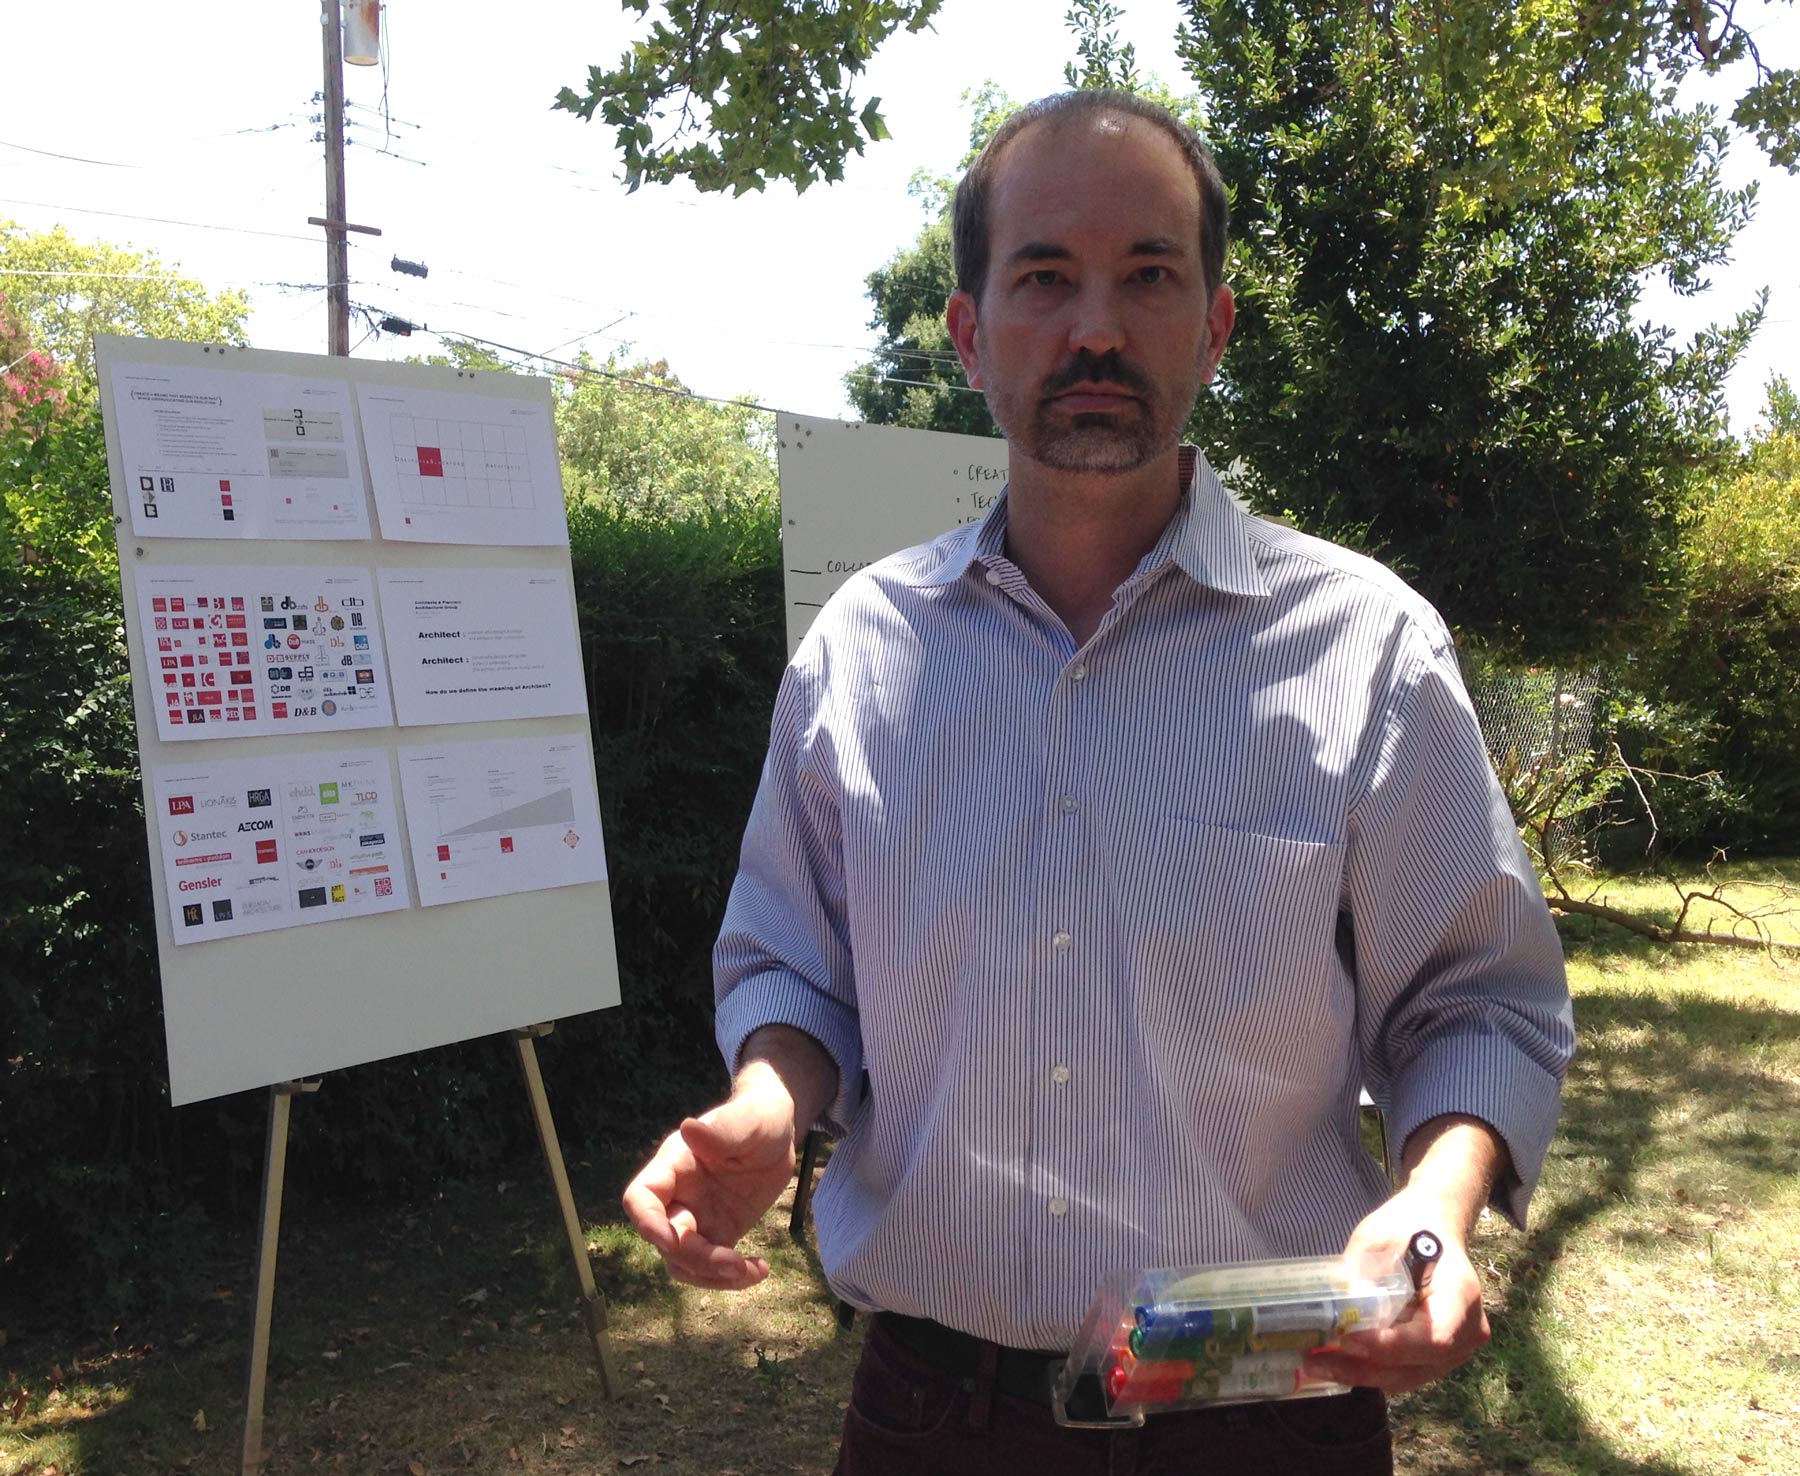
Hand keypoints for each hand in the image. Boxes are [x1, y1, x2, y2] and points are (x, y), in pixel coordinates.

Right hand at [621, 1077, 797, 1289]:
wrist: (778, 1131)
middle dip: (695, 1257)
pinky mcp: (718, 1233)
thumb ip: (721, 1130)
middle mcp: (678, 1196)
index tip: (673, 1241)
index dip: (647, 1224)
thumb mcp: (748, 1121)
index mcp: (674, 1166)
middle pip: (665, 1240)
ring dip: (712, 1276)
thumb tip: (688, 1127)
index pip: (641, 1198)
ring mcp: (697, 1218)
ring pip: (683, 1262)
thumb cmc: (757, 1116)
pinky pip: (710, 1267)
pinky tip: (760, 1270)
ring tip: (752, 1271)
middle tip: (735, 1262)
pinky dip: (730, 1277)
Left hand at [1302, 1192, 1489, 1395]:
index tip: (1348, 1339)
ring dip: (1363, 1374)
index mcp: (1461, 1295)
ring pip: (1410, 1376)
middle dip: (1365, 1368)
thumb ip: (1360, 1269)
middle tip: (1316, 1362)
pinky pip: (1408, 1371)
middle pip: (1418, 1366)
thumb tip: (1333, 1305)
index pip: (1433, 1337)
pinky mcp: (1441, 1356)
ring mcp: (1459, 1348)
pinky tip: (1338, 1360)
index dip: (1391, 1346)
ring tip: (1318, 1363)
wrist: (1436, 1225)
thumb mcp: (1379, 1235)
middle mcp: (1469, 1330)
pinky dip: (1374, 1369)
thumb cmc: (1410, 1225)